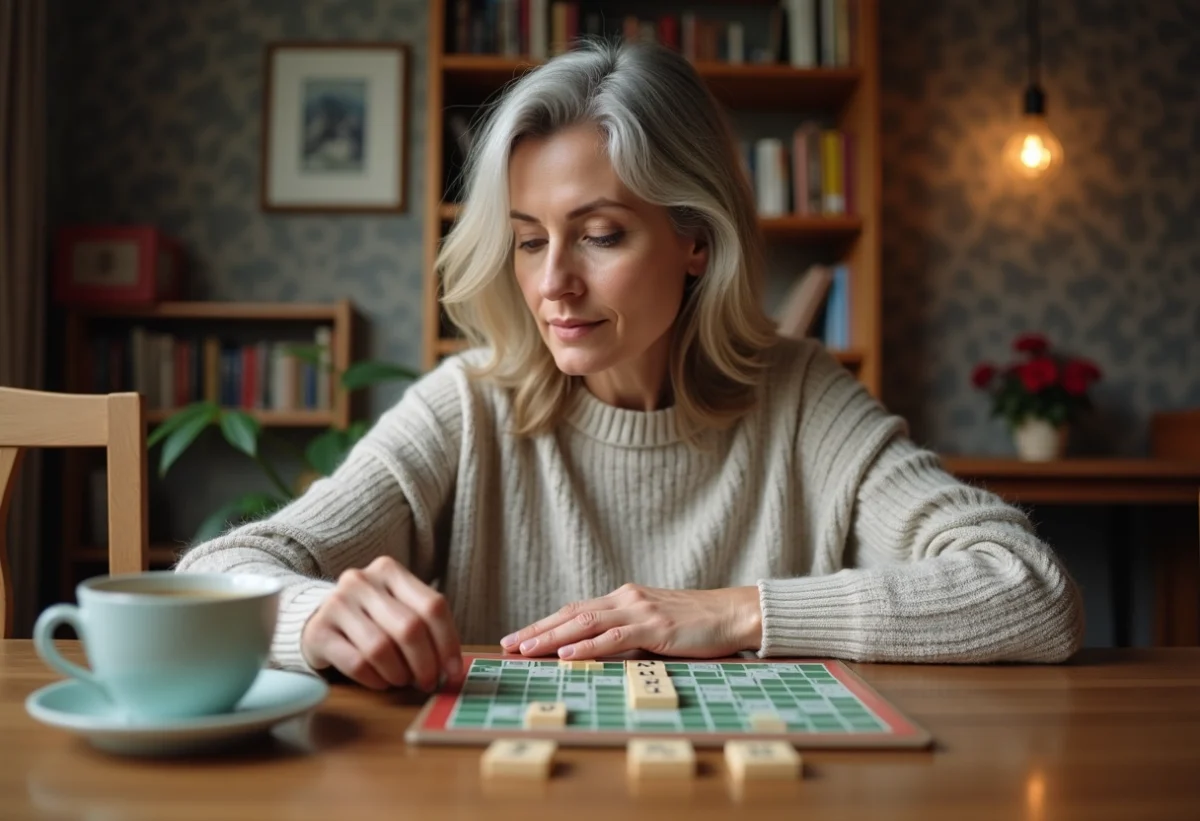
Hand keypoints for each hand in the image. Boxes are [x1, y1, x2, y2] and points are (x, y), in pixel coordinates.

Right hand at [301, 556, 462, 690]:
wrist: (318, 619)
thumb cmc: (369, 618)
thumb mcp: (397, 608)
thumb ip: (424, 626)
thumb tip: (452, 668)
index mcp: (389, 570)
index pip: (432, 606)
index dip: (448, 642)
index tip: (453, 671)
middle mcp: (361, 581)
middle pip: (409, 628)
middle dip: (425, 663)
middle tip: (427, 682)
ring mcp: (336, 603)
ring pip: (381, 648)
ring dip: (399, 673)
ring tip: (401, 679)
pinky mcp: (318, 631)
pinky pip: (356, 663)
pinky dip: (375, 679)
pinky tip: (380, 681)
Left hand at [500, 584, 761, 659]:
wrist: (734, 613)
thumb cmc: (698, 625)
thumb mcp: (655, 627)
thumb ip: (628, 636)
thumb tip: (599, 655)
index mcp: (624, 598)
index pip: (575, 610)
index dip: (544, 624)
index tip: (518, 637)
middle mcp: (626, 598)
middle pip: (571, 613)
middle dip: (536, 630)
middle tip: (507, 645)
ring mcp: (640, 610)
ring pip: (584, 622)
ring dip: (551, 638)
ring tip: (525, 649)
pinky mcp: (655, 626)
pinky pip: (614, 637)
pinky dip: (587, 645)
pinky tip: (567, 653)